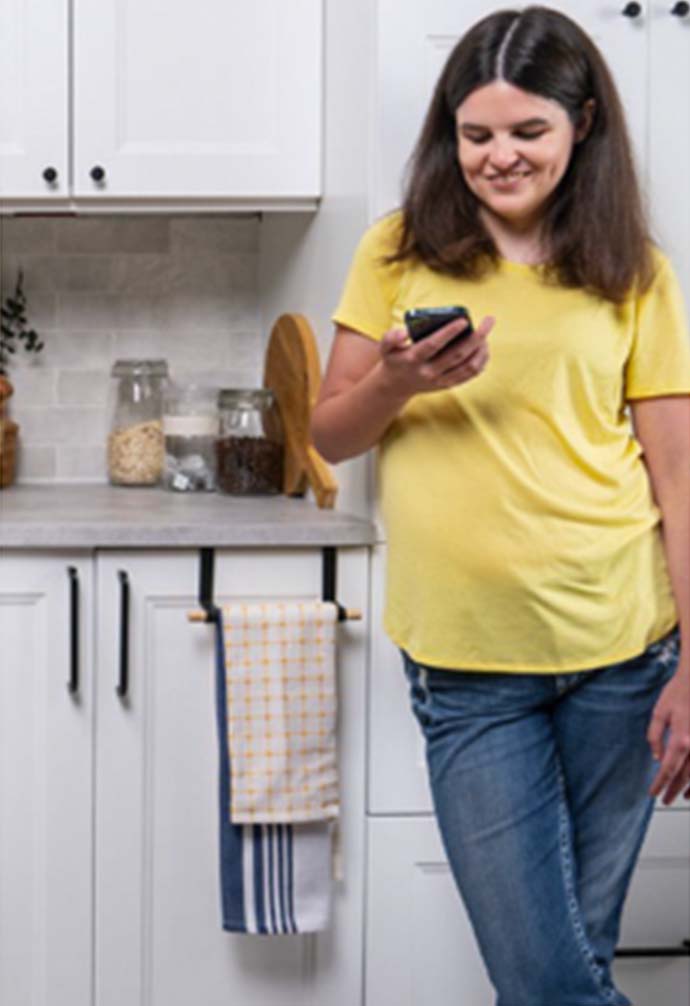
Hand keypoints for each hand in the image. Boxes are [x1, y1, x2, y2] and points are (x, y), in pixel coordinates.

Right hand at [378, 315, 494, 398]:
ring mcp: (440, 380)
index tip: (464, 320)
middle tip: (489, 320)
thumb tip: (404, 333)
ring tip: (486, 334)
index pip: (433, 345)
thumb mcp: (385, 347)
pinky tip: (484, 348)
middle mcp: (428, 372)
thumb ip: (391, 337)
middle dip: (476, 337)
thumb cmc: (395, 358)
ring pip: (468, 367)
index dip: (449, 333)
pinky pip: (470, 375)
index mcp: (413, 359)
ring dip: (481, 350)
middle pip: (457, 355)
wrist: (396, 385)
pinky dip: (481, 361)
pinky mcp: (448, 385)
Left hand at [647, 659, 689, 804]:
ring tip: (681, 797)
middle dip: (673, 790)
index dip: (660, 783)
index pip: (668, 769)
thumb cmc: (678, 693)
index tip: (653, 793)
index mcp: (680, 739)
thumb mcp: (659, 712)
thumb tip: (656, 758)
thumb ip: (655, 736)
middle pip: (685, 776)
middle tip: (665, 799)